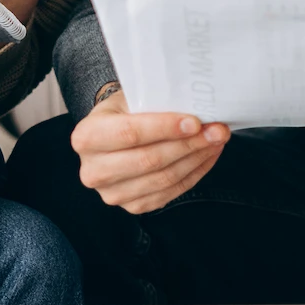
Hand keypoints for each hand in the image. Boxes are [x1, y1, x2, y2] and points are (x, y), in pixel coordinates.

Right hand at [70, 88, 228, 213]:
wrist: (110, 136)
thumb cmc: (123, 113)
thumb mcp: (129, 98)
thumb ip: (155, 103)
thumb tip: (196, 109)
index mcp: (86, 137)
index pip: (130, 133)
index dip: (165, 128)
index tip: (195, 122)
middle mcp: (93, 170)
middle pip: (150, 160)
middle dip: (189, 144)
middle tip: (217, 130)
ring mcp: (112, 193)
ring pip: (164, 178)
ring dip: (196, 159)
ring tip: (216, 140)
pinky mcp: (132, 206)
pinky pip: (170, 193)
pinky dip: (194, 174)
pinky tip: (206, 156)